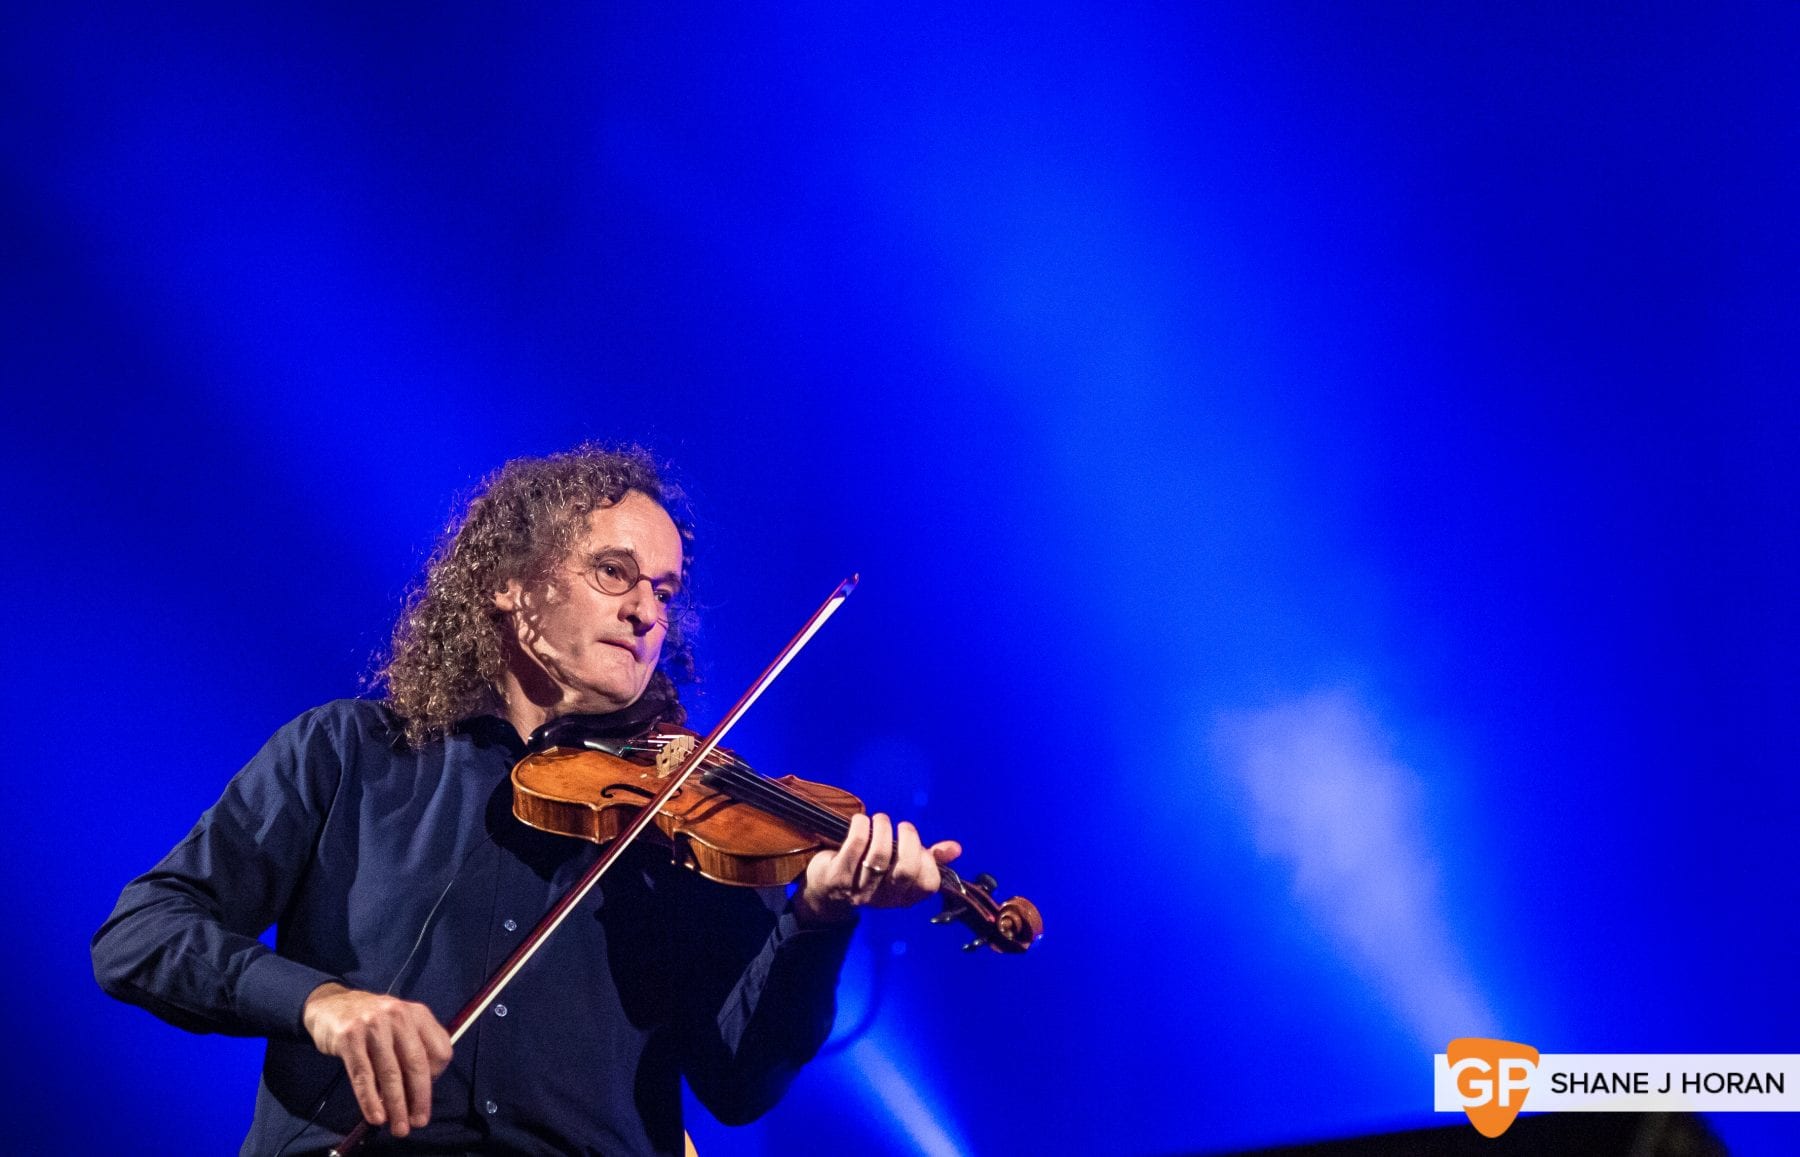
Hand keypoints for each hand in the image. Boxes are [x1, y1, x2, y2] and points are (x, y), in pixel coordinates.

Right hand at [302, 982, 452, 1137]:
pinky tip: (376, 1116)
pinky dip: (370, 1100)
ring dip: (396, 1105)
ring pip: (390, 1073)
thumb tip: (419, 1092)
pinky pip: (363, 1075)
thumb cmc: (373, 1022)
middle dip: (419, 1098)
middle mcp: (399, 1016)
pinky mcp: (349, 1037)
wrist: (331, 1005)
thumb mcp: (400, 1025)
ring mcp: (373, 1024)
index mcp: (418, 1013)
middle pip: (416, 1063)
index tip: (426, 1095)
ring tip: (398, 1126)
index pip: (440, 1049)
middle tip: (418, 1122)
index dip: (437, 1077)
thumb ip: (414, 1049)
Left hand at [793, 813, 961, 925]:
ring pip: (879, 856)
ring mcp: (859, 889)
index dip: (928, 861)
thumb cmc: (868, 872)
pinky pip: (854, 846)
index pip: (928, 885)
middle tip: (902, 826)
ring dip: (882, 829)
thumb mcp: (899, 867)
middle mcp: (884, 898)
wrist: (825, 892)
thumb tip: (955, 848)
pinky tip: (861, 821)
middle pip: (906, 871)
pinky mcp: (837, 877)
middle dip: (908, 840)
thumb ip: (928, 858)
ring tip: (879, 820)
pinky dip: (861, 827)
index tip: (920, 846)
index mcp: (904, 897)